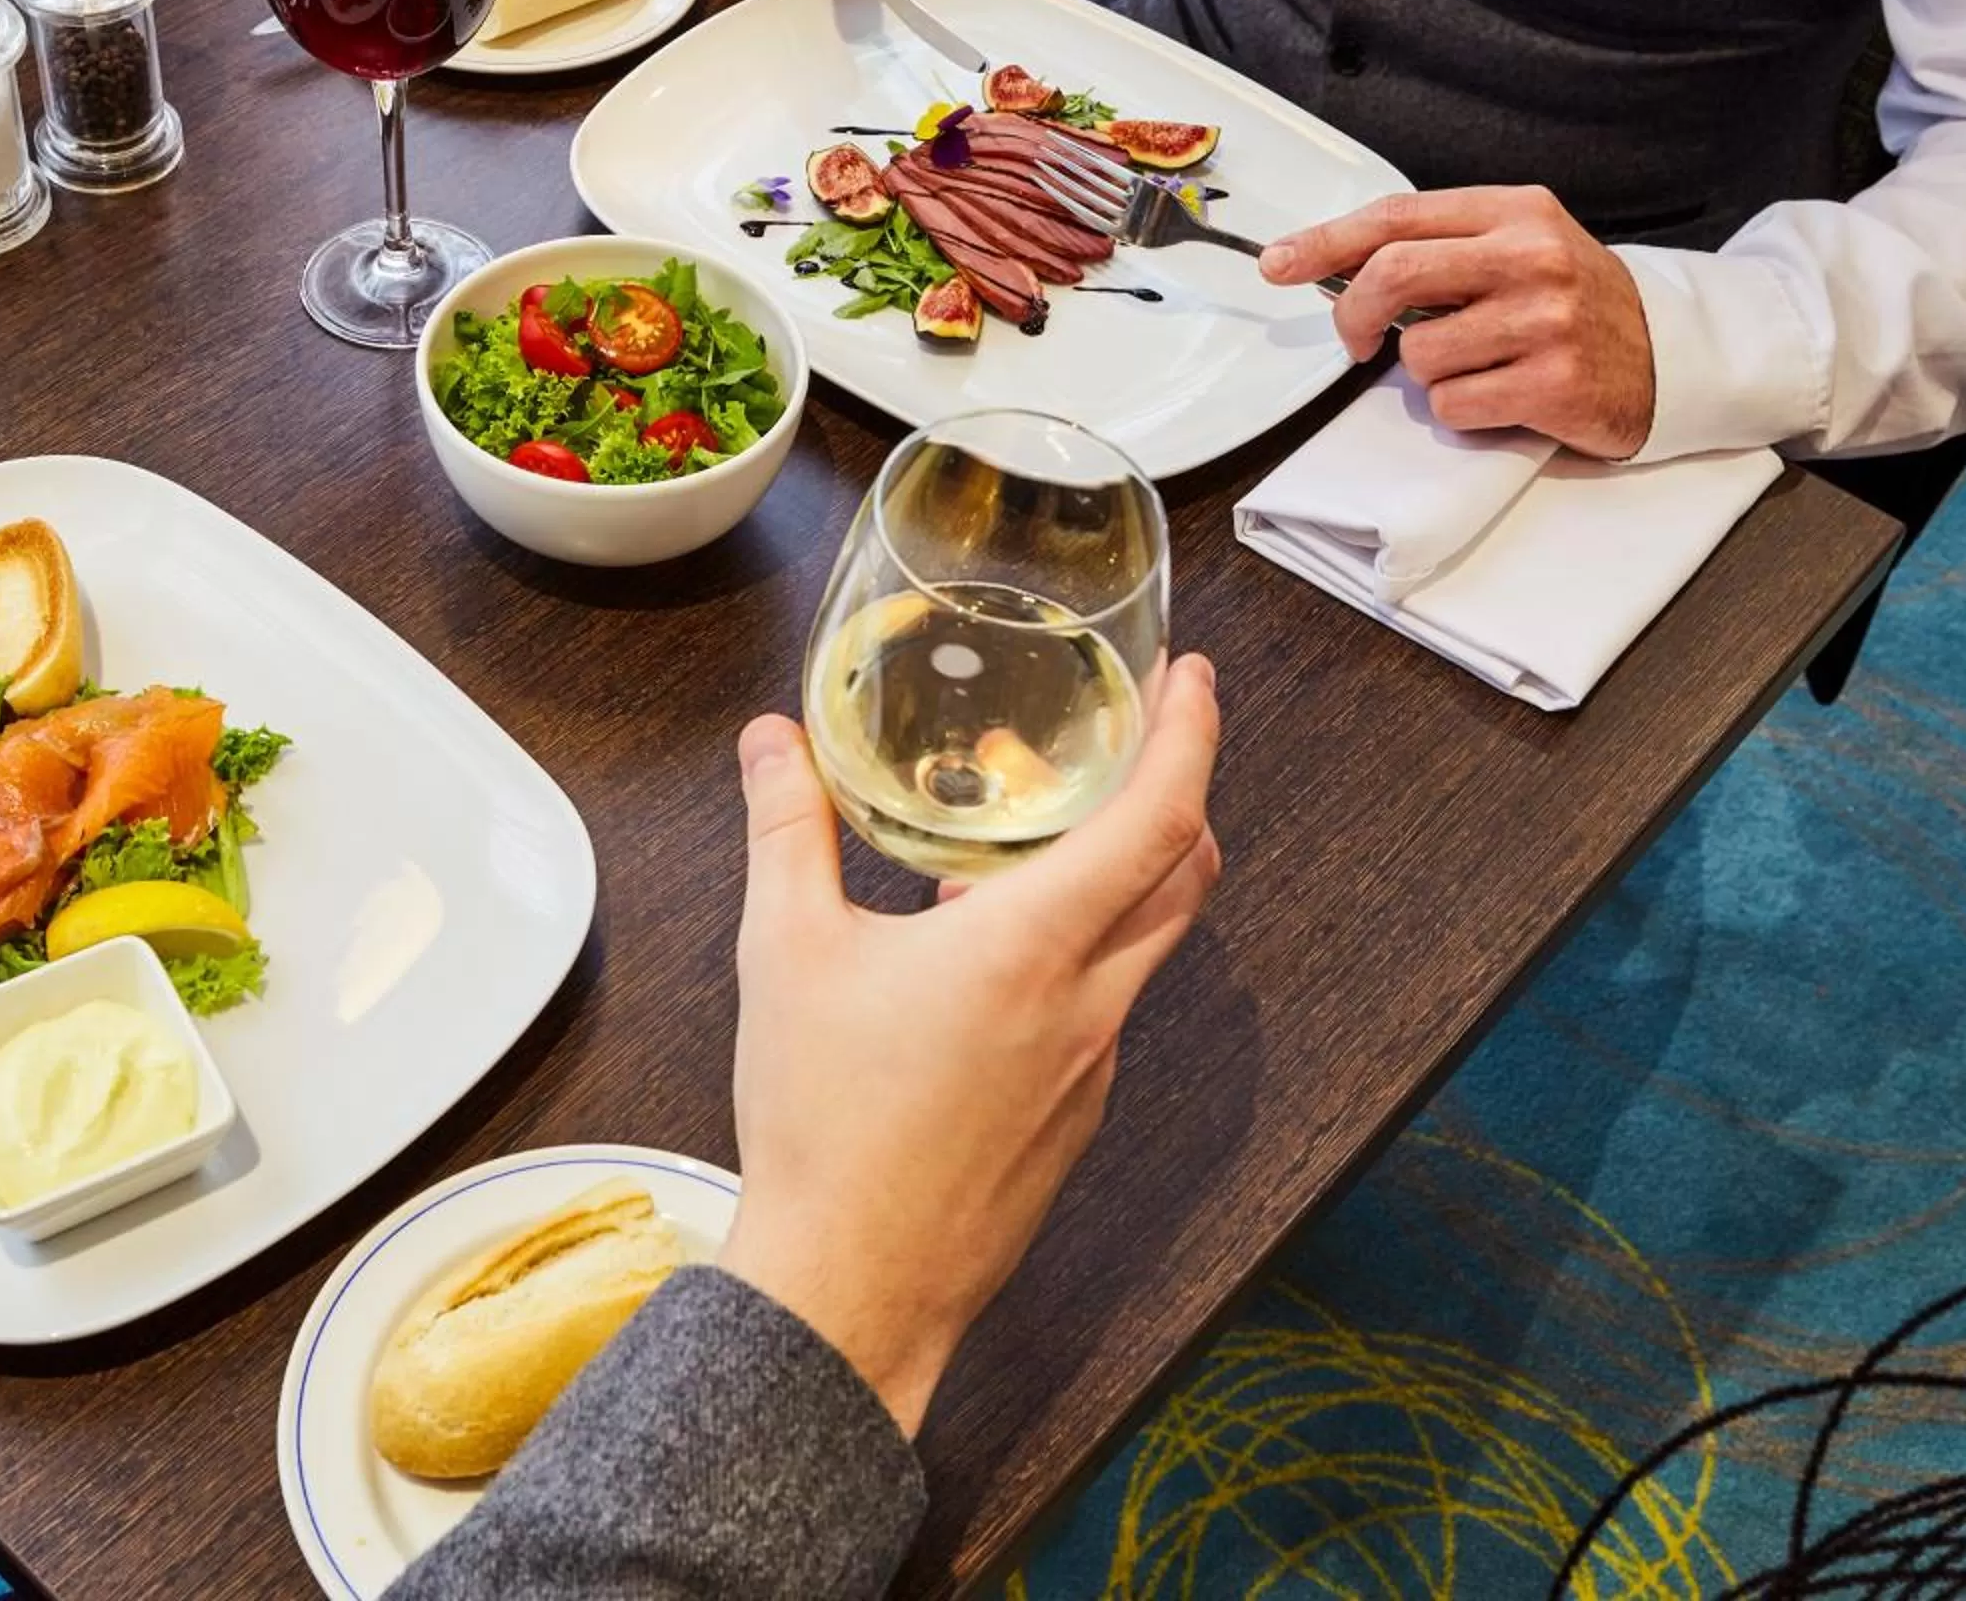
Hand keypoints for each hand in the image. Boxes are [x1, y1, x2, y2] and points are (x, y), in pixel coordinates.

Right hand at [714, 655, 1223, 1435]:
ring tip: (1029, 843)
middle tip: (1136, 744)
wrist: (850, 1285)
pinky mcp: (1071, 1118)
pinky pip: (1100, 1011)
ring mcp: (1090, 1068)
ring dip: (1116, 878)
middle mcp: (1088, 1004)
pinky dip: (1076, 955)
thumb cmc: (824, 1126)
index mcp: (1033, 947)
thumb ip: (789, 830)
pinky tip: (987, 957)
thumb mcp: (786, 952)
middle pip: (1185, 878)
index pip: (1162, 819)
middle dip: (1178, 795)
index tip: (1193, 680)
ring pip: (1144, 946)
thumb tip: (772, 745)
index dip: (1192, 735)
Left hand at [1261, 186, 1658, 457]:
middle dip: (1353, 313)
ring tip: (1475, 365)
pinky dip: (1459, 409)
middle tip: (1355, 339)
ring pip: (1418, 354)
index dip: (1325, 242)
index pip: (1396, 217)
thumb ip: (1442, 248)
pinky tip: (1499, 395)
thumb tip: (1335, 266)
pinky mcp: (1553, 383)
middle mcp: (1531, 257)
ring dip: (1425, 373)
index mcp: (1515, 212)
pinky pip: (1453, 405)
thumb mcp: (1520, 248)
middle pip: (1393, 274)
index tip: (1278, 263)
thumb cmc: (1575, 303)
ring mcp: (1545, 320)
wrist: (1667, 355)